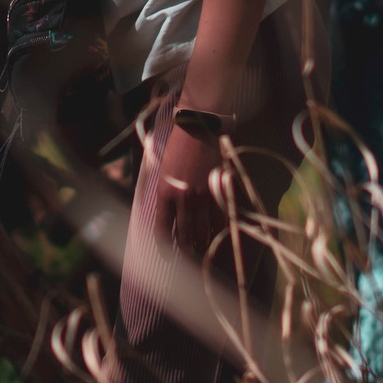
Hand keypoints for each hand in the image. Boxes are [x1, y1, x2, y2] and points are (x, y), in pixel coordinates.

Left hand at [153, 115, 224, 256]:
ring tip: (202, 247)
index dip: (164, 248)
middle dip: (185, 250)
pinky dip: (218, 229)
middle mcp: (182, 199)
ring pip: (203, 231)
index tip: (167, 256)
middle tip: (187, 254)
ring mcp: (202, 197)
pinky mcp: (218, 191)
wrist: (198, 126)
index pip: (162, 230)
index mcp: (164, 193)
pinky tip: (217, 232)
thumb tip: (168, 217)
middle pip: (184, 236)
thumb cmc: (177, 147)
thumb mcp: (163, 172)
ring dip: (202, 243)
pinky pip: (220, 219)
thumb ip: (165, 195)